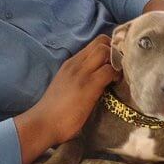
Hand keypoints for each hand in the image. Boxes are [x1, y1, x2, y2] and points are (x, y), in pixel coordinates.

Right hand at [14, 34, 118, 163]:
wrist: (43, 122)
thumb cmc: (54, 111)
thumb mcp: (65, 86)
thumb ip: (78, 78)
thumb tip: (96, 78)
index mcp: (70, 64)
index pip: (93, 44)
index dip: (108, 48)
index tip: (113, 61)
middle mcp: (76, 63)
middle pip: (101, 41)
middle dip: (115, 51)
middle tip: (119, 67)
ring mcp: (82, 73)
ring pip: (105, 51)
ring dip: (116, 61)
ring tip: (116, 76)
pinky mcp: (89, 85)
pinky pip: (109, 70)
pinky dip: (116, 75)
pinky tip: (114, 85)